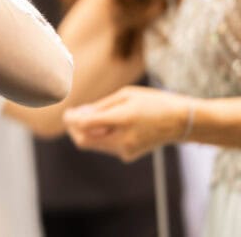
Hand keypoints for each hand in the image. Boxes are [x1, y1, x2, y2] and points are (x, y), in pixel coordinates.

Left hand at [63, 85, 193, 161]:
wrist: (182, 122)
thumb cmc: (153, 102)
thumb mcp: (126, 95)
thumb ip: (101, 106)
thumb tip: (78, 114)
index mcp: (123, 119)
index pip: (85, 125)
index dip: (71, 120)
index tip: (67, 113)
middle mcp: (123, 139)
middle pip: (84, 141)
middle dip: (73, 130)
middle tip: (72, 117)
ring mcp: (126, 150)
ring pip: (93, 145)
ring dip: (85, 133)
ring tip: (88, 117)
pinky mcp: (129, 155)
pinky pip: (105, 146)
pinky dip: (99, 136)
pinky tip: (105, 125)